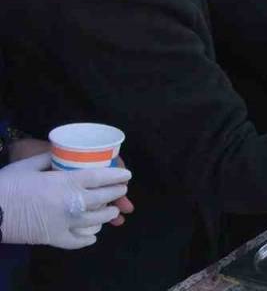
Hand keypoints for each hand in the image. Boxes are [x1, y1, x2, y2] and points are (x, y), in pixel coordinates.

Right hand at [6, 141, 131, 227]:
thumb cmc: (7, 185)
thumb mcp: (28, 165)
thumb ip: (50, 158)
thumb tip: (63, 153)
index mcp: (66, 182)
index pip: (101, 178)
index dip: (117, 176)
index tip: (127, 175)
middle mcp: (71, 203)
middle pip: (104, 198)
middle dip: (117, 193)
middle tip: (121, 190)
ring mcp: (64, 223)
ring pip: (97, 221)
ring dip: (107, 215)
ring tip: (110, 211)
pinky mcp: (54, 238)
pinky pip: (78, 241)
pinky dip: (89, 237)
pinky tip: (93, 234)